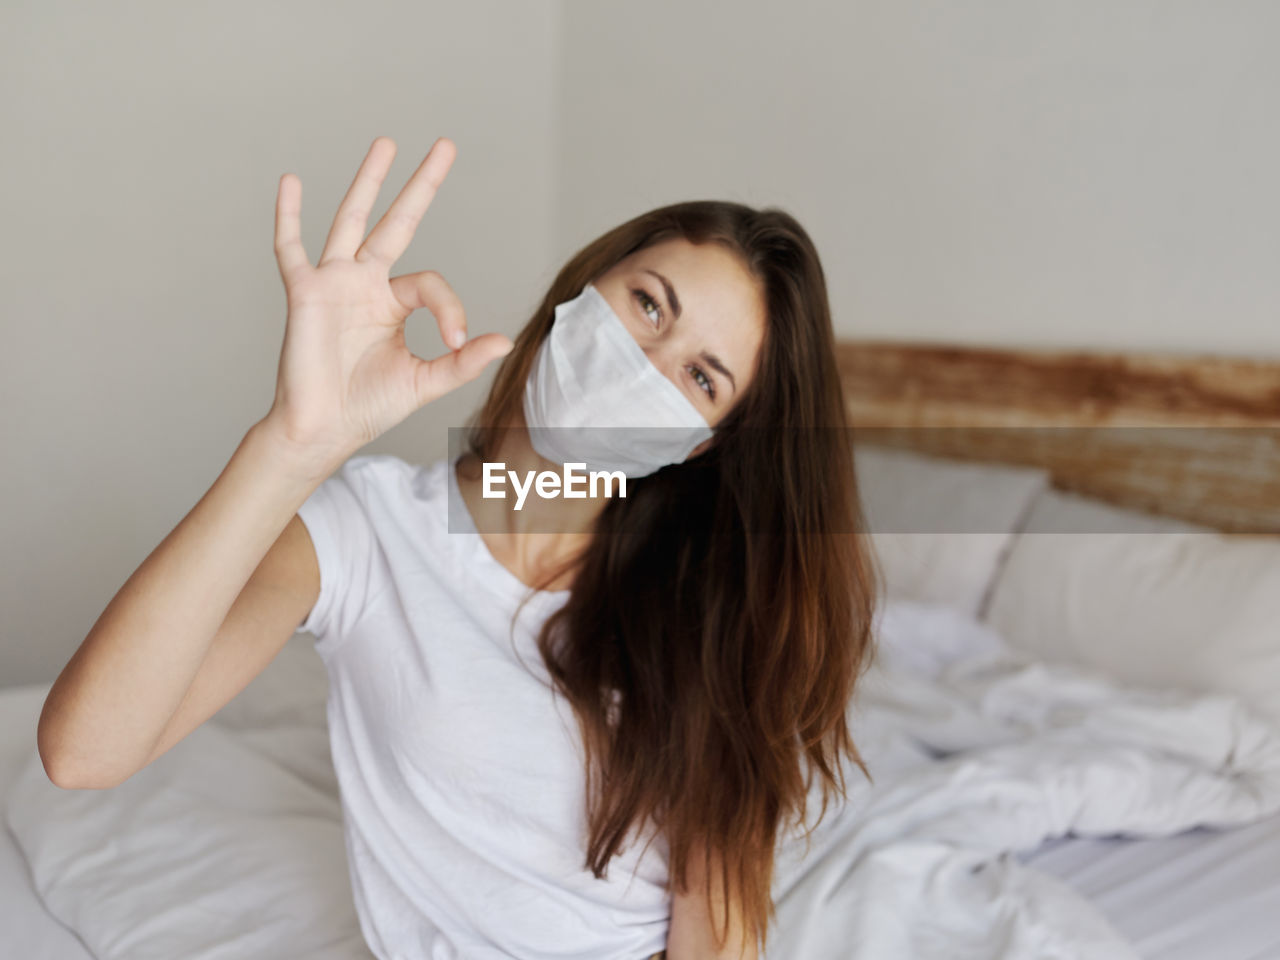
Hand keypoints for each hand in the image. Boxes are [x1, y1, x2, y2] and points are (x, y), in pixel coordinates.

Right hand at [263, 135, 512, 463]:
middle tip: (445, 145)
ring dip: (368, 182)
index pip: (430, 282)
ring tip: (387, 144)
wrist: (323, 429)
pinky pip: (291, 248)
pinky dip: (288, 216)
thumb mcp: (426, 381)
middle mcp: (364, 283)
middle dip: (420, 185)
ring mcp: (333, 282)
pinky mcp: (304, 293)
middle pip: (397, 221)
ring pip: (352, 219)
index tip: (456, 338)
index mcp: (392, 302)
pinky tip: (292, 181)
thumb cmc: (368, 406)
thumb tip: (506, 341)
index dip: (450, 306)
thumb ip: (463, 361)